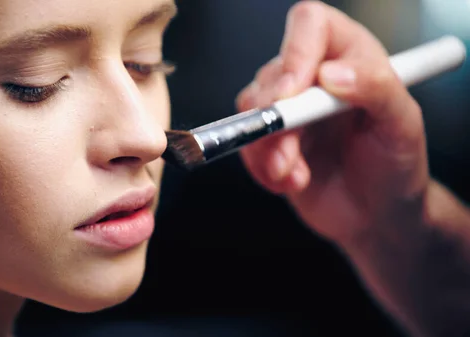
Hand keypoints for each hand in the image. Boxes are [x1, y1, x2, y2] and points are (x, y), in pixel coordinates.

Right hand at [237, 1, 428, 245]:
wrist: (376, 216)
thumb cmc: (397, 166)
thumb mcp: (402, 126)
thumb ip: (376, 90)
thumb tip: (332, 74)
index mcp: (351, 56)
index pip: (310, 25)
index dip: (294, 52)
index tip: (292, 93)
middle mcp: (314, 76)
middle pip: (272, 74)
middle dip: (276, 121)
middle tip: (290, 155)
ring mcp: (288, 110)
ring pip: (251, 111)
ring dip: (268, 150)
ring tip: (296, 176)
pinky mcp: (270, 141)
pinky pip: (246, 144)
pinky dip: (263, 169)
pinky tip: (293, 182)